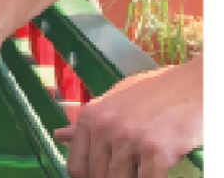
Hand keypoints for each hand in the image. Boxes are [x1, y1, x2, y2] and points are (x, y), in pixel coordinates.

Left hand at [54, 55, 202, 177]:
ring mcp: (129, 138)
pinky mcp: (156, 150)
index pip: (76, 167)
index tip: (102, 176)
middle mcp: (105, 127)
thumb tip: (59, 135)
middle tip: (129, 171)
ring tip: (143, 168)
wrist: (194, 85)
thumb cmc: (156, 93)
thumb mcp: (115, 101)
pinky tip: (156, 173)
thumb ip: (89, 122)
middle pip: (98, 177)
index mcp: (91, 117)